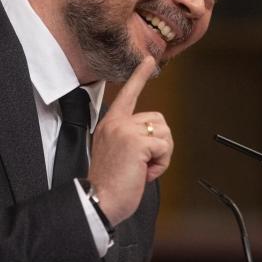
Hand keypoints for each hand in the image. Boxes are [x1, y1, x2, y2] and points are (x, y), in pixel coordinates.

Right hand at [87, 57, 171, 225]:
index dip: (140, 76)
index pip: (127, 94)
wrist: (98, 201)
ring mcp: (125, 130)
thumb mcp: (117, 153)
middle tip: (143, 165)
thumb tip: (153, 138)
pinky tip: (143, 173)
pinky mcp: (136, 142)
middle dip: (160, 145)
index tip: (149, 60)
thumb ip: (131, 138)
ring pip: (164, 134)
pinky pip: (164, 148)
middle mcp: (116, 123)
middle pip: (159, 121)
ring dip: (161, 156)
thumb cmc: (109, 184)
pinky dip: (160, 164)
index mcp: (110, 124)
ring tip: (142, 169)